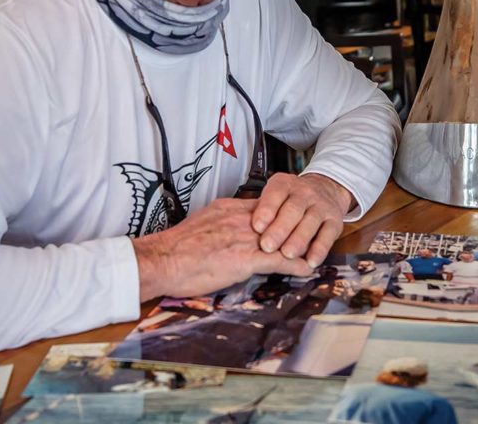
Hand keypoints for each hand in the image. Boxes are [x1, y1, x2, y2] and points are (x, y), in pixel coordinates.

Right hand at [132, 198, 313, 300]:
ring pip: (285, 237)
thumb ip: (220, 225)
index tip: (288, 220)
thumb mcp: (201, 225)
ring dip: (301, 245)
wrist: (162, 261)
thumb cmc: (175, 249)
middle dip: (295, 227)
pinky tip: (307, 270)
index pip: (263, 206)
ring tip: (314, 251)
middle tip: (309, 234)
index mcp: (228, 209)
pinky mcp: (247, 258)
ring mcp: (246, 237)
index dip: (278, 215)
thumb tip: (226, 232)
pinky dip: (297, 265)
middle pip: (279, 218)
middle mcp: (241, 218)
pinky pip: (281, 261)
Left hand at [251, 173, 354, 266]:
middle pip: (293, 210)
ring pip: (310, 222)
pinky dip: (320, 249)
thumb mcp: (275, 195)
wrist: (326, 189)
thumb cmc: (291, 198)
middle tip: (267, 246)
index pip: (275, 194)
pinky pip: (328, 235)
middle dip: (279, 229)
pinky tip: (311, 260)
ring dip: (299, 240)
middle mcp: (304, 193)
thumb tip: (240, 229)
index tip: (256, 226)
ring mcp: (321, 206)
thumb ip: (261, 209)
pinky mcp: (334, 221)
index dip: (266, 210)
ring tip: (287, 254)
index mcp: (285, 184)